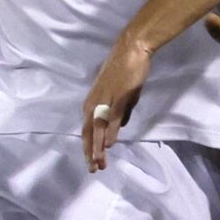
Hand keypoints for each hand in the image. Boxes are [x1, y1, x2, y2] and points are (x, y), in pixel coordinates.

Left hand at [82, 38, 151, 171]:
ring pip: (99, 129)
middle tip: (92, 169)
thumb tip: (119, 128)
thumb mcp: (121, 96)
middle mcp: (94, 103)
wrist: (131, 50)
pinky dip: (110, 132)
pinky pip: (112, 119)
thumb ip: (120, 113)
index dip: (89, 147)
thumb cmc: (125, 70)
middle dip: (90, 152)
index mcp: (92, 103)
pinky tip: (110, 145)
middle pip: (89, 133)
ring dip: (98, 147)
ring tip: (99, 163)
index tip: (92, 162)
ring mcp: (105, 101)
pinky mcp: (118, 98)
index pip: (87, 130)